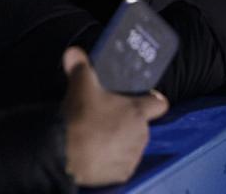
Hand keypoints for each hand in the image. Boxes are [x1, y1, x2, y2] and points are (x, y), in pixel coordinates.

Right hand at [61, 46, 168, 186]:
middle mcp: (141, 134)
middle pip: (141, 126)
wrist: (65, 153)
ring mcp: (133, 155)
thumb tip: (72, 51)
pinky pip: (123, 166)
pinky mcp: (123, 174)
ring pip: (132, 146)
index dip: (152, 100)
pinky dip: (114, 162)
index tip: (143, 100)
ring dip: (122, 143)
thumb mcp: (80, 87)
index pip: (160, 104)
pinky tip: (98, 157)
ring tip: (100, 140)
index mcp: (138, 111)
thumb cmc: (79, 117)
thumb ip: (80, 67)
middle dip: (128, 123)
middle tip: (108, 121)